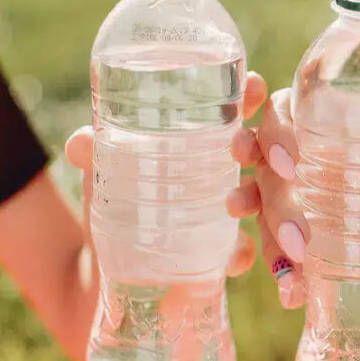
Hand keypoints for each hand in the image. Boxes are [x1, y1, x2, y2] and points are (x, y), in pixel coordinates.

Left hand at [64, 71, 268, 278]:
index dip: (252, 93)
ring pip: (277, 201)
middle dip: (277, 146)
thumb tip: (82, 142)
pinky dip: (249, 255)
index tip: (253, 88)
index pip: (244, 107)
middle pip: (274, 148)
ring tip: (236, 211)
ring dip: (276, 209)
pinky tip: (234, 260)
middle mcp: (236, 169)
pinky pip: (253, 251)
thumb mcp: (103, 172)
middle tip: (260, 155)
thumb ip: (94, 151)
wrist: (109, 272)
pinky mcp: (233, 253)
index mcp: (211, 137)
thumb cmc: (115, 202)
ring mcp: (241, 212)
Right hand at [227, 86, 359, 308]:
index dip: (273, 136)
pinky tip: (292, 295)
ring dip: (267, 242)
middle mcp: (294, 153)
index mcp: (318, 118)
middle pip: (266, 172)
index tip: (290, 163)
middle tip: (299, 241)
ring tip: (287, 274)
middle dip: (277, 207)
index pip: (278, 113)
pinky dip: (279, 270)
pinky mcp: (292, 227)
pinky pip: (272, 244)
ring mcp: (288, 191)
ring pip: (262, 212)